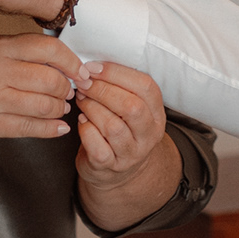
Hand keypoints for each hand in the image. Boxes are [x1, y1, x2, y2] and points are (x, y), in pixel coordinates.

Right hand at [0, 34, 80, 139]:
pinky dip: (50, 128)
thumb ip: (25, 51)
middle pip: (50, 81)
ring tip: (60, 106)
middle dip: (67, 88)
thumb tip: (66, 65)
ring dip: (60, 108)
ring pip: (44, 106)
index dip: (72, 62)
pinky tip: (57, 126)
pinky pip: (30, 128)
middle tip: (69, 91)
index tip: (81, 72)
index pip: (48, 50)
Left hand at [73, 61, 170, 191]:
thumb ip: (120, 87)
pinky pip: (97, 146)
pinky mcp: (111, 166)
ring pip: (113, 126)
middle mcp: (149, 134)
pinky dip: (85, 128)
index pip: (145, 87)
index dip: (117, 73)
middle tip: (84, 83)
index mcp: (157, 113)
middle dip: (102, 90)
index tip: (94, 67)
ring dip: (91, 107)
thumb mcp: (130, 106)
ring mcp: (131, 153)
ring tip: (81, 99)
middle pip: (131, 107)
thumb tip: (93, 65)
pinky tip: (82, 120)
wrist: (118, 171)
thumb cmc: (120, 128)